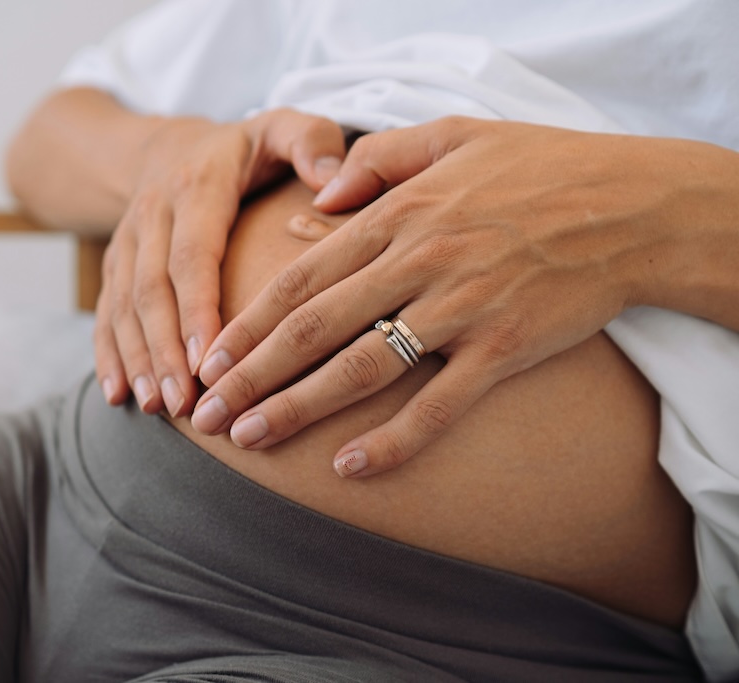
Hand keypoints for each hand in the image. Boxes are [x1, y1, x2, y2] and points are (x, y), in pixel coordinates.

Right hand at [95, 108, 345, 415]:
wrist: (165, 146)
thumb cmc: (243, 149)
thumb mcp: (280, 127)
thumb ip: (310, 142)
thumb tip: (334, 183)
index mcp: (196, 186)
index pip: (193, 253)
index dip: (197, 307)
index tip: (208, 358)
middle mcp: (152, 215)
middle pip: (152, 288)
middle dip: (164, 348)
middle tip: (185, 400)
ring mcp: (127, 243)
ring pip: (124, 306)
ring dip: (138, 358)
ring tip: (156, 406)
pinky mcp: (114, 267)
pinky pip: (104, 313)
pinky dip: (109, 356)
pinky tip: (118, 397)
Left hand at [191, 116, 699, 475]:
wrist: (630, 205)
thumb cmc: (538, 168)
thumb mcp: (451, 137)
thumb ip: (377, 161)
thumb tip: (319, 197)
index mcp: (396, 217)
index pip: (300, 279)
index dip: (247, 324)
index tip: (208, 359)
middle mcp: (416, 264)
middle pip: (312, 329)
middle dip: (250, 375)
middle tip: (205, 415)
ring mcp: (459, 310)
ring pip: (360, 368)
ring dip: (297, 408)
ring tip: (248, 440)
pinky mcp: (504, 349)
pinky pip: (439, 405)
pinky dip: (392, 439)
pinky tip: (348, 468)